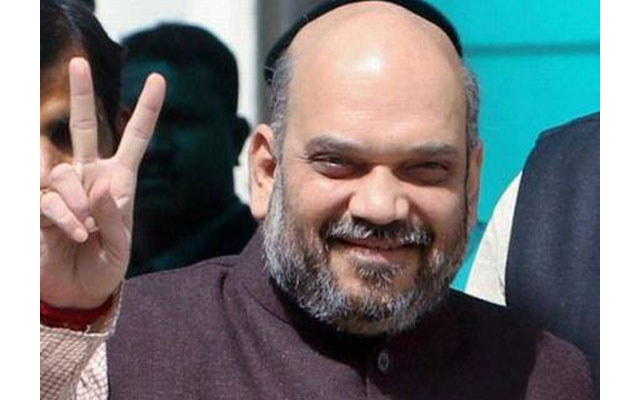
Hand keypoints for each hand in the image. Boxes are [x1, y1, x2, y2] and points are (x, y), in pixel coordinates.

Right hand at [40, 58, 164, 308]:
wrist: (77, 293)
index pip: (134, 140)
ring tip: (85, 230)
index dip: (146, 110)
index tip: (157, 79)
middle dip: (82, 95)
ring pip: (63, 171)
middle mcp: (89, 177)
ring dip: (75, 202)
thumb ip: (115, 216)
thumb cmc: (105, 267)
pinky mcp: (40, 204)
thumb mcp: (121, 246)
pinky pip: (48, 197)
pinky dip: (63, 216)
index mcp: (119, 182)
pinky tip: (72, 233)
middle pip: (86, 128)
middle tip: (78, 61)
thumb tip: (100, 184)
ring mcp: (62, 188)